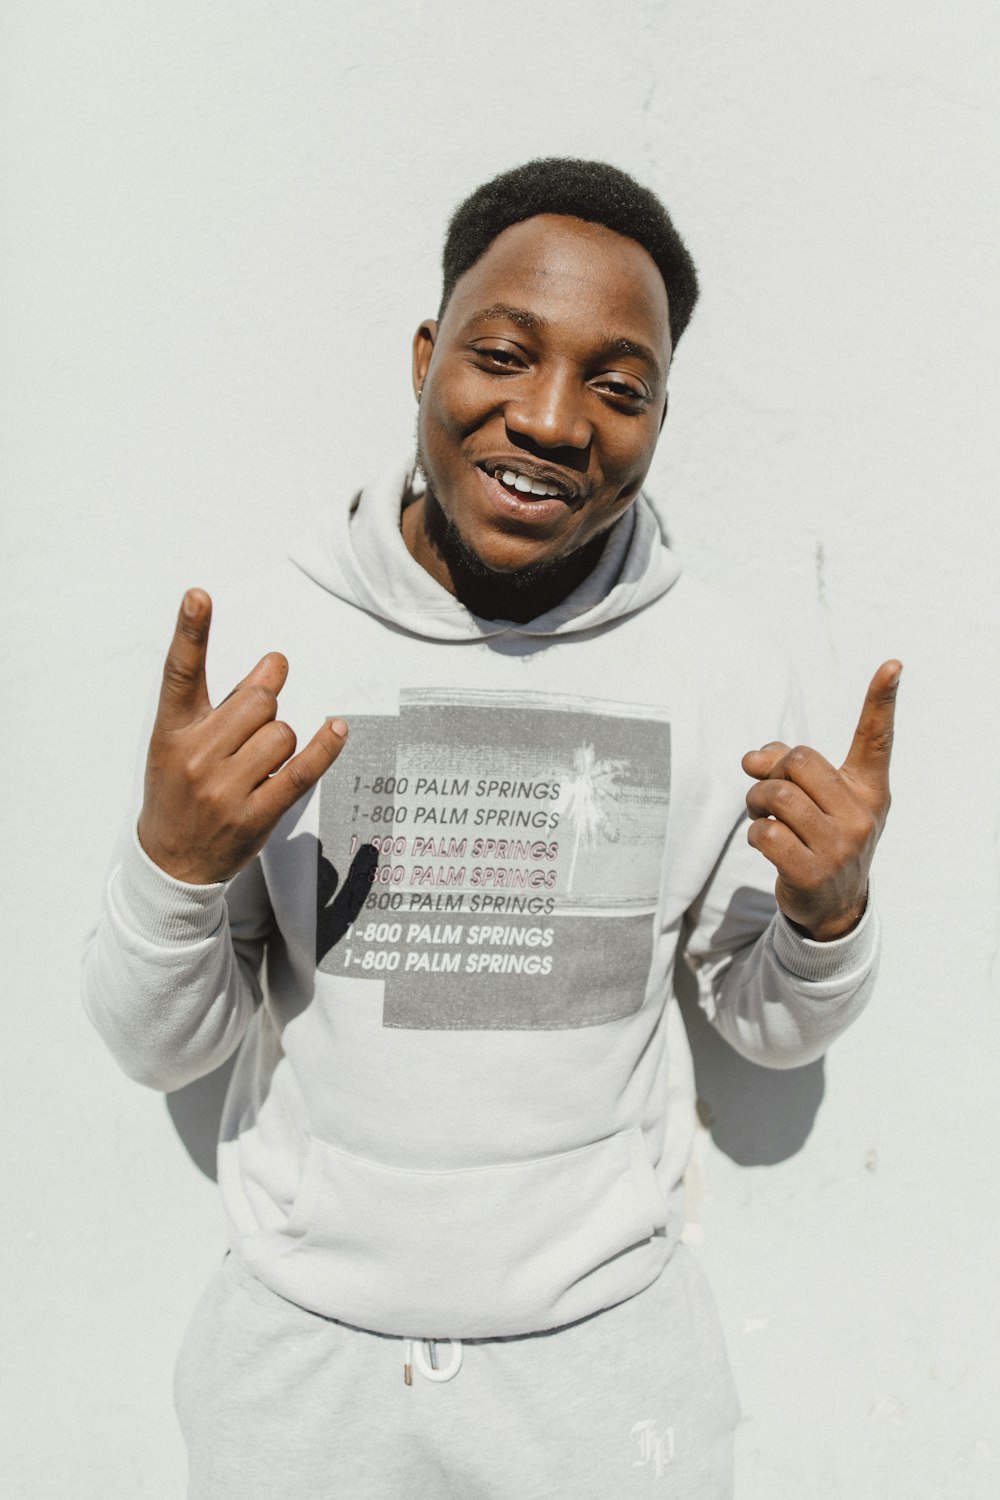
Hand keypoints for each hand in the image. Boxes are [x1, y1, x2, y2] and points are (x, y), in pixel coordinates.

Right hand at [137, 589, 347, 883]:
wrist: (171, 861)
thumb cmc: (180, 790)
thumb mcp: (185, 742)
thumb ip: (228, 701)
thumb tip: (276, 662)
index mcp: (172, 732)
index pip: (180, 673)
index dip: (191, 632)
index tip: (199, 596)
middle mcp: (195, 757)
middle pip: (258, 702)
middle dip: (266, 706)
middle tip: (250, 728)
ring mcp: (224, 790)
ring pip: (282, 733)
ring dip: (281, 740)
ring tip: (256, 764)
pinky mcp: (255, 815)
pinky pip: (302, 770)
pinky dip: (325, 747)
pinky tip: (337, 729)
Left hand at [741, 660, 900, 941]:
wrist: (833, 905)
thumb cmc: (821, 837)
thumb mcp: (816, 800)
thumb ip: (785, 767)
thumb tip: (751, 758)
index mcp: (868, 789)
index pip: (876, 739)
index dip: (882, 701)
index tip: (892, 665)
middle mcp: (861, 814)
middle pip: (799, 761)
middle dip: (771, 773)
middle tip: (767, 793)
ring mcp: (840, 846)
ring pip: (778, 796)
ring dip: (755, 802)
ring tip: (761, 815)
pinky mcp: (812, 873)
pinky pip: (766, 833)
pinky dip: (754, 833)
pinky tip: (765, 843)